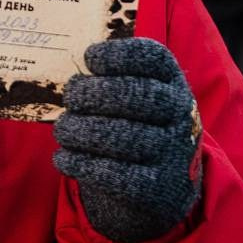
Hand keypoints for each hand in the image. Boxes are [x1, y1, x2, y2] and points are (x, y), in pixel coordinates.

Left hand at [55, 38, 201, 242]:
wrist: (166, 188)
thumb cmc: (140, 128)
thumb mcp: (142, 99)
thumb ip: (114, 82)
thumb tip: (73, 80)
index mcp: (174, 84)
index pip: (155, 59)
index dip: (120, 54)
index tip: (90, 58)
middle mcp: (179, 114)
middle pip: (136, 95)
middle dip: (94, 93)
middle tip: (71, 98)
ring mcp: (171, 152)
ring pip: (121, 135)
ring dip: (80, 130)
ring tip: (63, 130)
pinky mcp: (155, 187)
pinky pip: (112, 173)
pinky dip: (80, 164)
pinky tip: (64, 158)